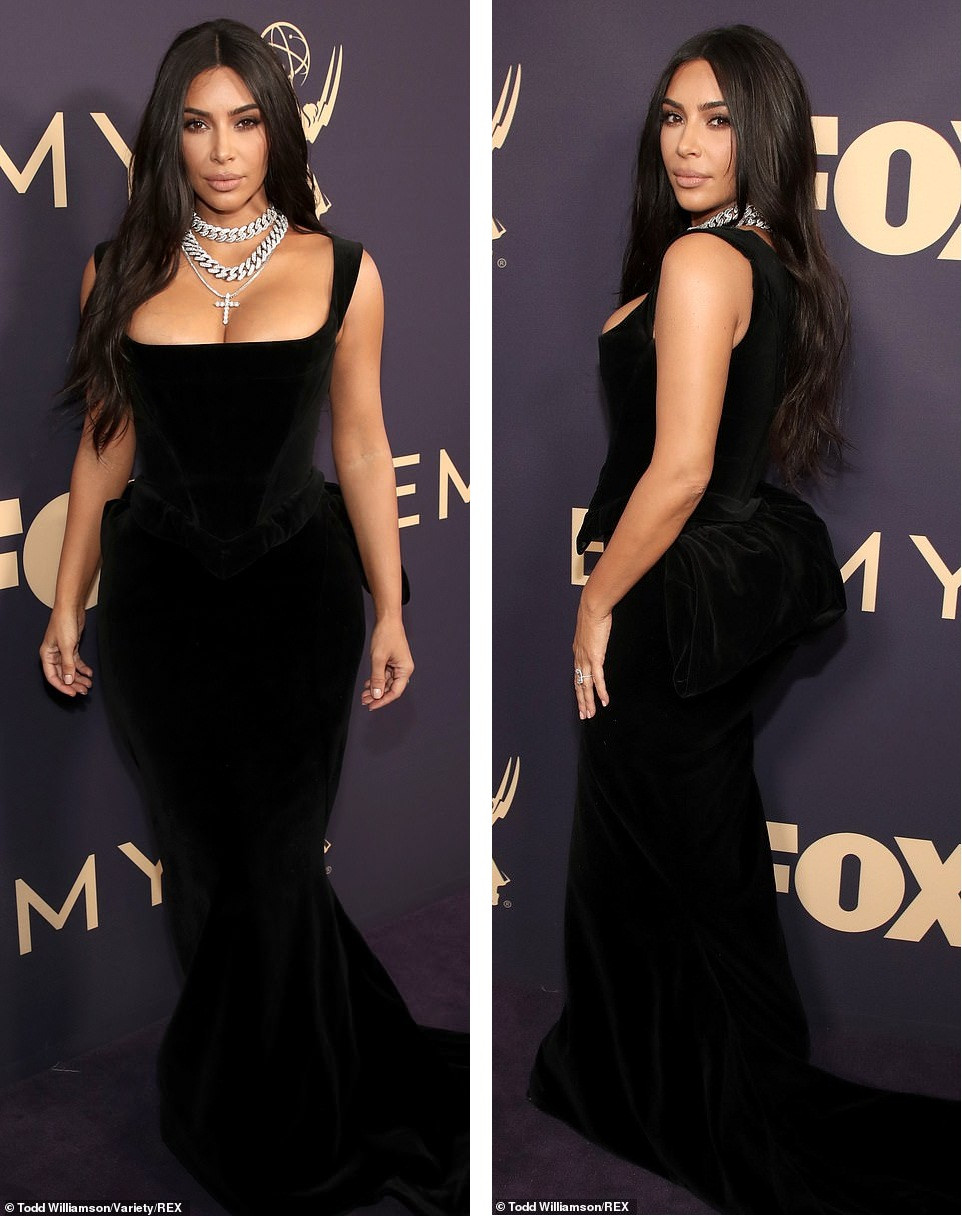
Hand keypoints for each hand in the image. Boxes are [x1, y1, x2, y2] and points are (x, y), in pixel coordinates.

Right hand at [40, 605, 92, 696]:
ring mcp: (63, 652)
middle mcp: (54, 655)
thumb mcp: (67, 647)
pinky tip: (89, 673)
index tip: (72, 693)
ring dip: (80, 678)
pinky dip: (83, 668)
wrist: (71, 609)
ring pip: (71, 670)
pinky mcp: (72, 648)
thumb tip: (68, 680)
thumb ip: (68, 665)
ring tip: (88, 684)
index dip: (62, 686)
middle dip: (73, 684)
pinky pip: (77, 662)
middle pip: (63, 675)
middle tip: (83, 690)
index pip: (52, 677)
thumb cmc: (64, 623)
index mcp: (47, 655)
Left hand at [361, 617, 413, 710]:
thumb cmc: (386, 635)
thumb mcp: (378, 659)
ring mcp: (397, 666)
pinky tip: (367, 685)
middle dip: (377, 696)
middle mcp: (403, 669)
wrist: (387, 620)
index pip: (395, 692)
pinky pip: (384, 676)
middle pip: (391, 689)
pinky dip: (376, 680)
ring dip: (375, 689)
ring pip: (386, 683)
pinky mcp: (392, 662)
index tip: (372, 705)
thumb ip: (377, 678)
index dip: (383, 701)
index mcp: (405, 670)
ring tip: (364, 694)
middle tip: (364, 701)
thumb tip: (377, 695)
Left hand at [573, 594, 610, 718]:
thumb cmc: (592, 616)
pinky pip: (598, 679)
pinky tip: (605, 701)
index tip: (581, 700)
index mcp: (578, 653)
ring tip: (591, 714)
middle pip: (579, 685)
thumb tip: (595, 638)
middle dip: (582, 702)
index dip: (579, 690)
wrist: (592, 609)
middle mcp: (579, 658)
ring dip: (589, 702)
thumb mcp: (590, 631)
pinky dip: (601, 692)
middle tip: (584, 715)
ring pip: (586, 686)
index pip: (577, 676)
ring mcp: (586, 659)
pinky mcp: (596, 658)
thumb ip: (591, 639)